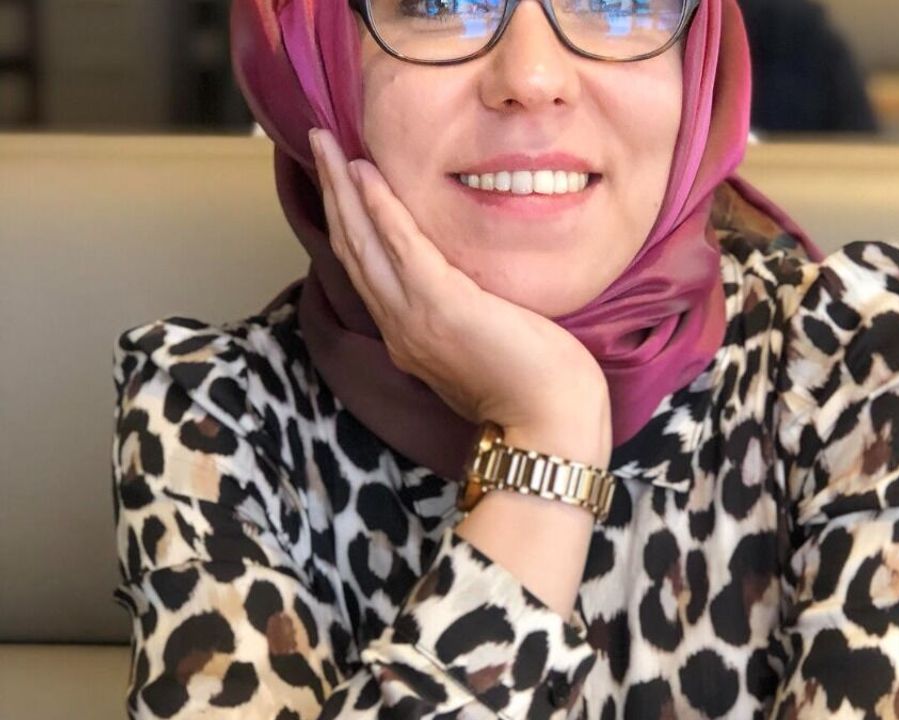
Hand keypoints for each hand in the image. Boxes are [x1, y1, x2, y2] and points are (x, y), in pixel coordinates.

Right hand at [308, 129, 610, 465]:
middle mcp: (399, 325)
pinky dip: (380, 208)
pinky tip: (365, 175)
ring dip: (343, 188)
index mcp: (409, 334)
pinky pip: (402, 247)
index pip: (368, 266)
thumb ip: (464, 313)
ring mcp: (415, 317)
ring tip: (327, 144)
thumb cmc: (534, 387)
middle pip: (353, 247)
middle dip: (332, 192)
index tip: (340, 177)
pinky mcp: (442, 306)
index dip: (349, 219)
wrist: (549, 423)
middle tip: (317, 142)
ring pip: (364, 241)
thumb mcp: (485, 343)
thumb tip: (473, 285)